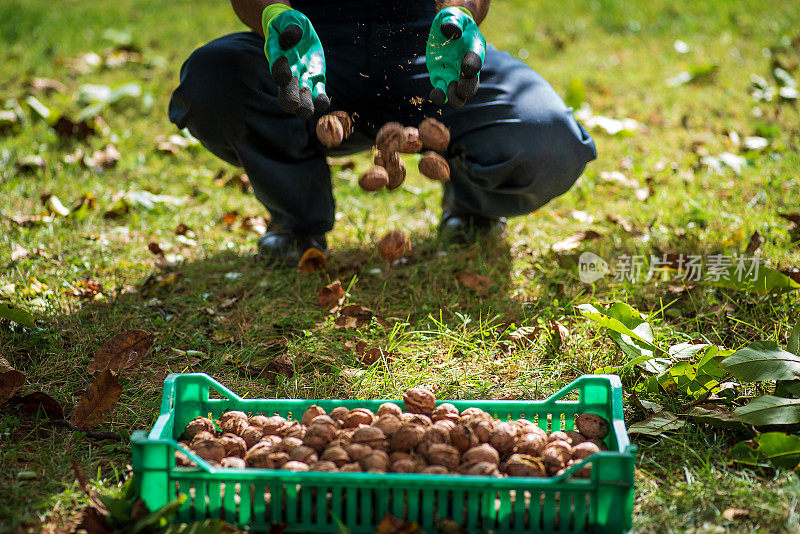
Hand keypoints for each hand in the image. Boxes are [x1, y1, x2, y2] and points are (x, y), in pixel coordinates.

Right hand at [262, 4, 329, 118]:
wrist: (297, 31)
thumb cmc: (289, 24)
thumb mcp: (290, 20)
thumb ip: (290, 28)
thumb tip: (291, 37)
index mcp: (279, 58)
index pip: (277, 68)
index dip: (279, 72)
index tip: (283, 76)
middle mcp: (289, 73)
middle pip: (286, 91)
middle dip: (289, 98)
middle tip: (293, 103)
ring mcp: (303, 79)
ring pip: (302, 99)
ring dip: (304, 105)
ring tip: (306, 110)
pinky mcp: (316, 80)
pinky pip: (318, 94)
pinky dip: (320, 100)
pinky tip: (323, 102)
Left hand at [425, 6, 485, 107]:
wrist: (446, 28)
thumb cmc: (453, 21)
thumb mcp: (452, 16)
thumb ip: (453, 21)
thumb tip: (450, 29)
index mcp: (474, 48)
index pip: (476, 59)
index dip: (472, 64)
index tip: (467, 68)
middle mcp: (467, 66)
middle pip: (472, 83)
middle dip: (467, 88)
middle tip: (461, 90)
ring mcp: (454, 75)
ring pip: (459, 94)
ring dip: (455, 97)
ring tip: (446, 94)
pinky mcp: (441, 79)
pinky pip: (442, 92)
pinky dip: (439, 96)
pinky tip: (435, 94)